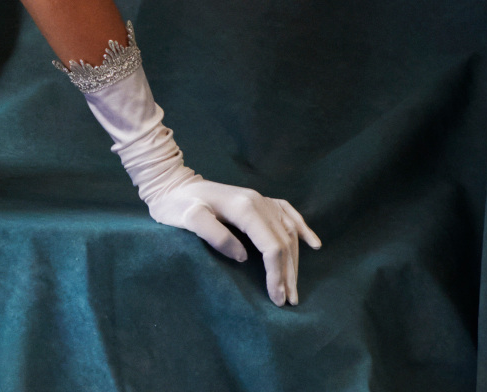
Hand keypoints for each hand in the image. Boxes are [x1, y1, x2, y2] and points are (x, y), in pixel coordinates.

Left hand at [144, 178, 320, 306]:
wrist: (173, 184)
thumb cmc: (177, 205)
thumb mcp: (189, 219)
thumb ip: (215, 235)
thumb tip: (243, 256)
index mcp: (244, 207)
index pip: (271, 246)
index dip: (276, 274)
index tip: (276, 298)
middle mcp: (258, 201)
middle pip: (283, 242)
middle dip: (287, 274)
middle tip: (288, 301)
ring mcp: (260, 199)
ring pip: (288, 232)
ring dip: (295, 260)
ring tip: (293, 287)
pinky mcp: (258, 201)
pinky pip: (288, 214)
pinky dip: (303, 229)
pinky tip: (313, 244)